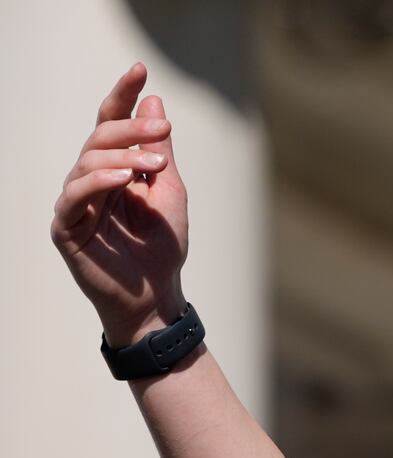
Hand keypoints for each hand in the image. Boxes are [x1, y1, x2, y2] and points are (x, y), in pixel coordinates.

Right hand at [50, 62, 188, 347]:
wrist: (157, 296)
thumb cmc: (161, 248)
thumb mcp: (169, 191)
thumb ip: (159, 151)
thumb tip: (153, 103)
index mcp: (113, 168)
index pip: (112, 122)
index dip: (123, 95)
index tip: (141, 69)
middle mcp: (90, 179)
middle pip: (100, 136)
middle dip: (132, 128)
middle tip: (163, 128)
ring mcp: (75, 202)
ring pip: (87, 160)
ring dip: (123, 156)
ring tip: (153, 163)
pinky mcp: (65, 226)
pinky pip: (74, 195)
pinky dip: (99, 181)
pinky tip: (124, 179)